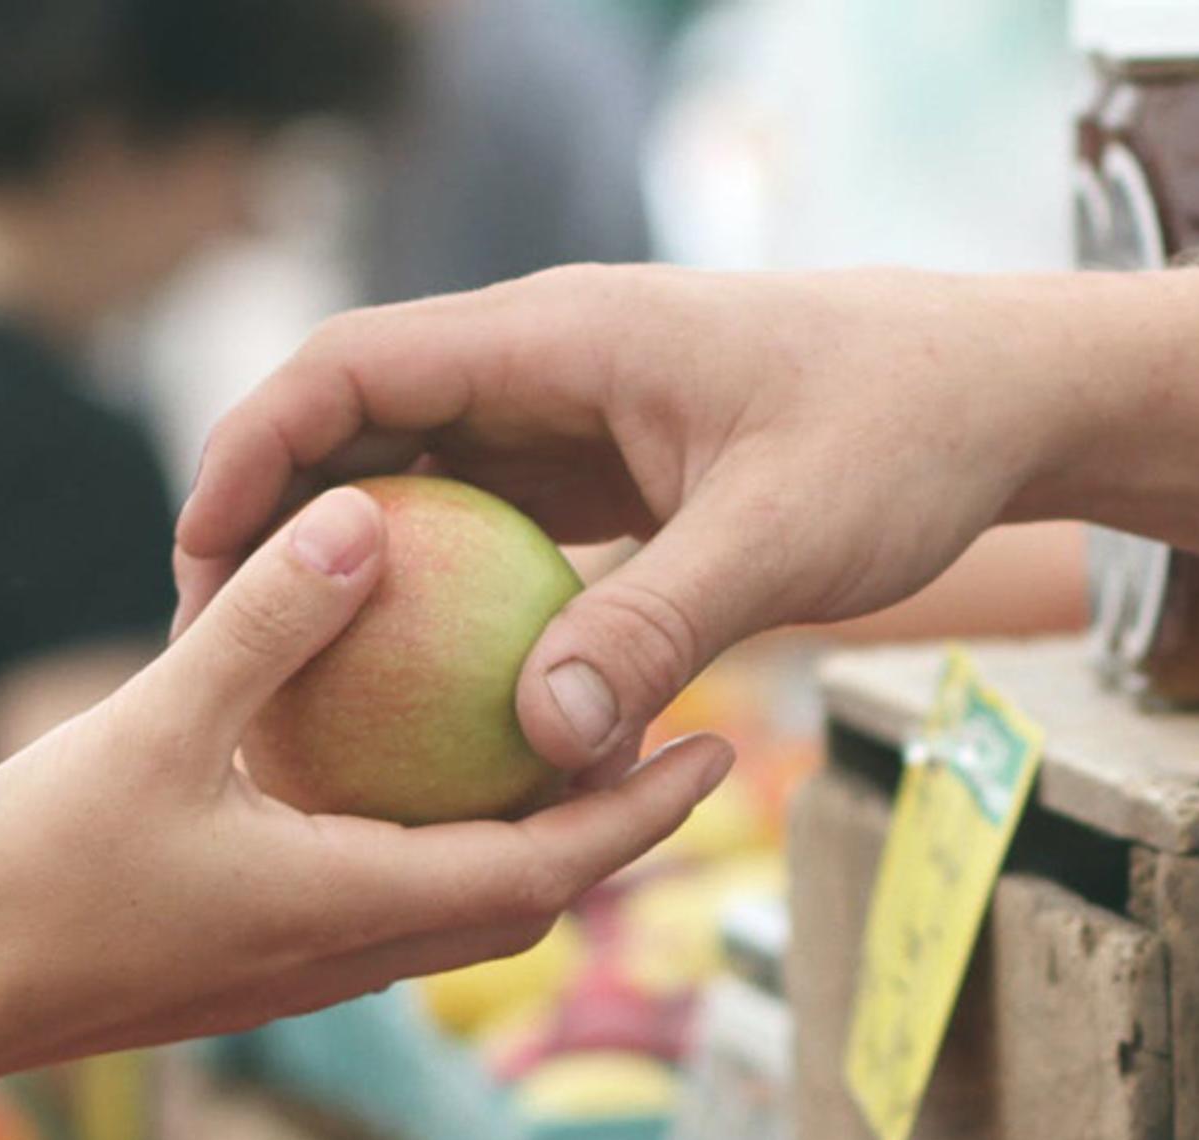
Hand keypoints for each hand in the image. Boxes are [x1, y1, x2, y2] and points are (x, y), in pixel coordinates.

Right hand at [0, 483, 735, 1088]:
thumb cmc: (30, 879)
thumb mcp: (150, 728)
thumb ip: (264, 628)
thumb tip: (364, 520)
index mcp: (355, 908)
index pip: (549, 869)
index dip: (642, 812)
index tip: (719, 749)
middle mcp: (351, 955)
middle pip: (527, 896)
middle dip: (613, 828)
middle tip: (678, 737)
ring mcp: (302, 968)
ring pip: (457, 906)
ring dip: (527, 841)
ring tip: (567, 746)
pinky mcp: (254, 962)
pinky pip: (382, 898)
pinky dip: (432, 842)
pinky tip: (408, 772)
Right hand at [178, 266, 1073, 775]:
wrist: (998, 396)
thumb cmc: (902, 436)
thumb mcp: (783, 541)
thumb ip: (658, 630)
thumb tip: (541, 741)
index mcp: (558, 340)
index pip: (353, 369)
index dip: (256, 454)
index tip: (200, 560)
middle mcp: (546, 369)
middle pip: (362, 428)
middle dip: (276, 527)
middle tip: (215, 651)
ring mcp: (575, 423)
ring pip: (423, 488)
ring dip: (357, 576)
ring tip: (292, 693)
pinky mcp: (610, 480)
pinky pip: (495, 540)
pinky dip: (447, 609)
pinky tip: (423, 711)